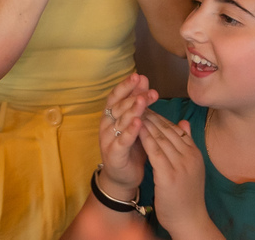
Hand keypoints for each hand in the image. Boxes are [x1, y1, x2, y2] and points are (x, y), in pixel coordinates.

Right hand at [99, 73, 158, 193]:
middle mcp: (106, 124)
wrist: (123, 177)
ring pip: (120, 121)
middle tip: (148, 90)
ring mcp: (108, 139)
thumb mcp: (136, 124)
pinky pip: (122, 141)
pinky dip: (130, 132)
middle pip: (119, 106)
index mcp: (111, 115)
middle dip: (134, 97)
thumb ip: (139, 105)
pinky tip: (138, 123)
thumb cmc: (131, 148)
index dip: (126, 86)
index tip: (139, 76)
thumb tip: (146, 82)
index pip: (116, 96)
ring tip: (143, 101)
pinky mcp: (113, 153)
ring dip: (132, 110)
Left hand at [140, 110, 209, 236]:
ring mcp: (181, 165)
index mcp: (194, 153)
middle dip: (151, 114)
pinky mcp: (169, 175)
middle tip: (136, 102)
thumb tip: (184, 122)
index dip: (159, 116)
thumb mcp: (190, 166)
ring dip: (146, 122)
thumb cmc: (187, 195)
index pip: (175, 128)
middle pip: (167, 129)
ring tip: (133, 110)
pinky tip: (136, 129)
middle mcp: (189, 156)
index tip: (146, 105)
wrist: (190, 220)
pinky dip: (145, 137)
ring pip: (161, 137)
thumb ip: (187, 144)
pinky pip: (155, 151)